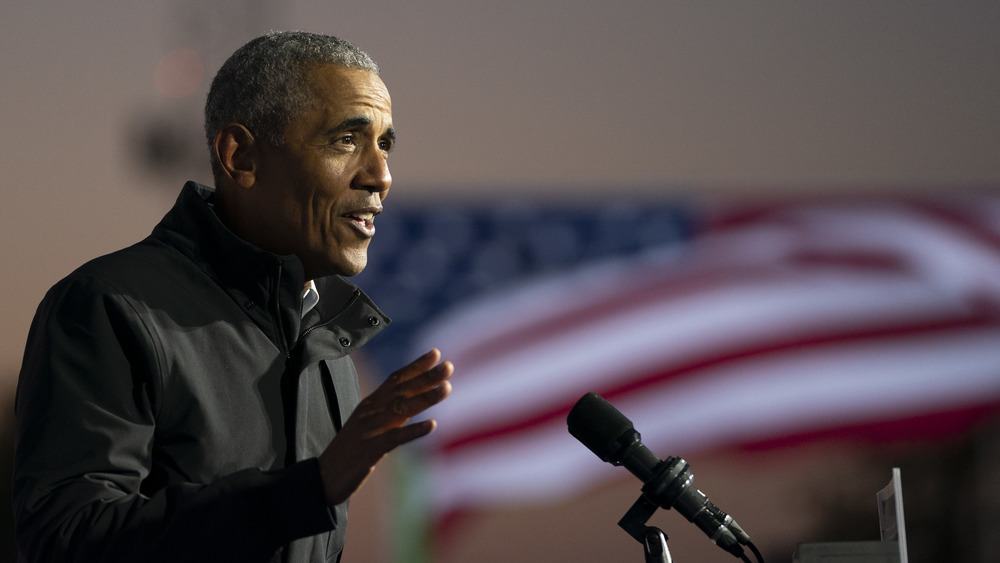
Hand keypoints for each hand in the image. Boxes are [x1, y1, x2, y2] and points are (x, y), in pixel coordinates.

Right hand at [318, 348, 452, 505]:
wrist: (324, 477)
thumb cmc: (350, 450)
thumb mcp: (370, 424)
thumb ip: (389, 410)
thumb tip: (414, 399)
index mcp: (370, 404)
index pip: (395, 379)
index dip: (416, 366)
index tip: (436, 353)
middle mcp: (370, 412)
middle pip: (402, 390)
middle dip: (426, 376)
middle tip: (449, 366)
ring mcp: (370, 430)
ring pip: (401, 409)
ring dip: (425, 398)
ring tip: (447, 388)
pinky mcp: (370, 450)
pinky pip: (395, 437)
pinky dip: (413, 430)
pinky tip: (432, 425)